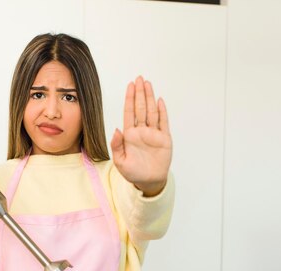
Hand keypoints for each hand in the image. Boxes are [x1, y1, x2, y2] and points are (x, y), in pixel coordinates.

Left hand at [110, 76, 171, 196]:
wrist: (148, 181)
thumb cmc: (133, 172)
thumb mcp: (120, 161)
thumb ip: (117, 145)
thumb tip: (116, 130)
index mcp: (130, 135)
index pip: (129, 113)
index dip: (130, 99)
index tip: (130, 86)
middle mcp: (141, 131)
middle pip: (141, 108)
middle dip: (140, 93)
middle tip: (139, 78)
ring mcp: (153, 134)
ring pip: (152, 112)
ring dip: (150, 98)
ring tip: (148, 84)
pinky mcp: (164, 139)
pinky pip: (163, 122)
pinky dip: (162, 111)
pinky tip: (159, 100)